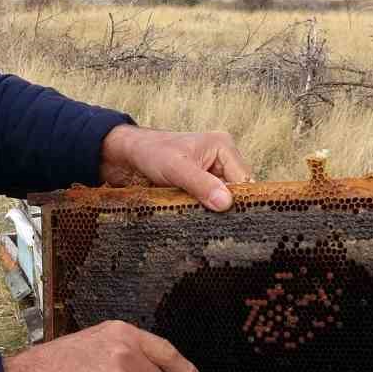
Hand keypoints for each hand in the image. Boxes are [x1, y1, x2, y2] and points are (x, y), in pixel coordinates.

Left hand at [99, 124, 252, 210]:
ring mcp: (213, 173)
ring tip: (205, 222)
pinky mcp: (202, 185)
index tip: (228, 219)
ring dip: (214, 211)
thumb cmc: (150, 152)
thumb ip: (201, 184)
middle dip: (226, 207)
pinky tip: (198, 219)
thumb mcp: (175, 168)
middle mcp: (222, 159)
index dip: (238, 200)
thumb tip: (225, 203)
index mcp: (223, 147)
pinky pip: (211, 202)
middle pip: (236, 191)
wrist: (128, 155)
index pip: (244, 180)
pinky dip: (205, 211)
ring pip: (224, 199)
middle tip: (216, 225)